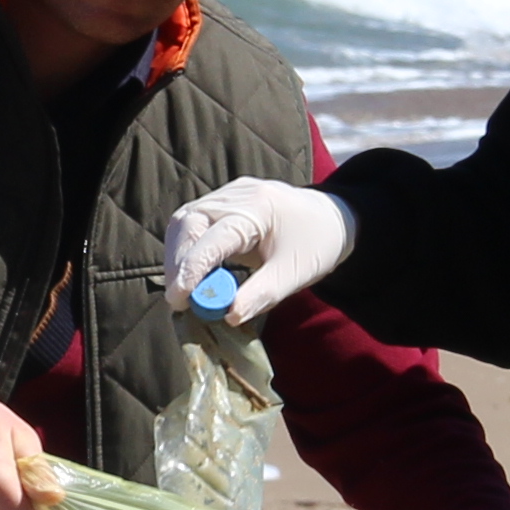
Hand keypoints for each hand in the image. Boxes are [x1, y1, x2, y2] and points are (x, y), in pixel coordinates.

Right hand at [161, 178, 354, 323]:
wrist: (332, 218)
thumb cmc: (316, 244)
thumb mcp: (294, 274)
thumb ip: (261, 294)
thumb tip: (227, 316)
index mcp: (258, 206)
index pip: (213, 236)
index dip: (192, 268)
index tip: (179, 300)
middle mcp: (237, 194)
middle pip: (188, 222)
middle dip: (178, 262)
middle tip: (178, 300)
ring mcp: (227, 195)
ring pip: (184, 221)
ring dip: (178, 258)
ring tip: (184, 292)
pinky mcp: (222, 202)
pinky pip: (193, 223)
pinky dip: (187, 251)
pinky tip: (194, 276)